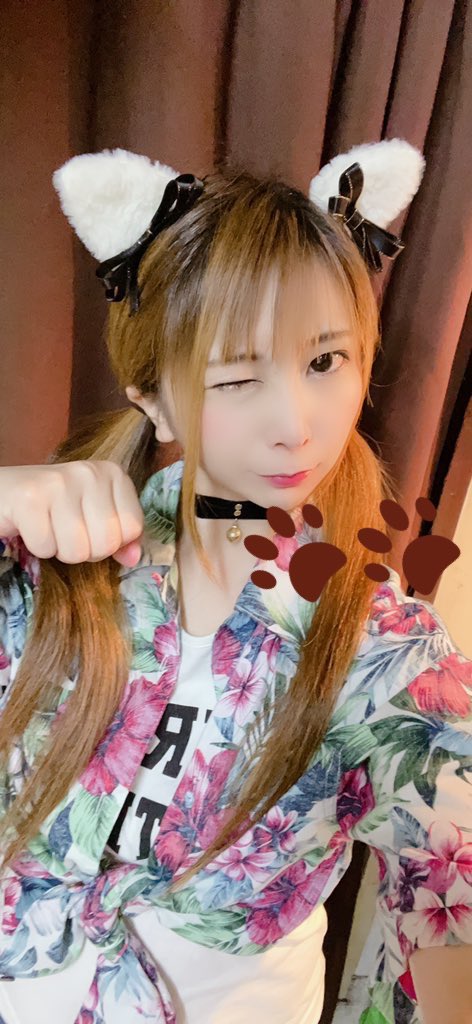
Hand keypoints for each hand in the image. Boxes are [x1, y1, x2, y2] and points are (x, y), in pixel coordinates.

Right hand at [0, 461, 144, 567]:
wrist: (4, 491)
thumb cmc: (54, 505)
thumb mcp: (93, 514)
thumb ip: (120, 535)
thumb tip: (133, 558)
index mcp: (112, 472)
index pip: (133, 528)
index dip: (111, 541)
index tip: (90, 527)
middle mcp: (89, 472)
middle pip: (107, 542)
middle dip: (85, 550)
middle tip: (66, 531)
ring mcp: (59, 482)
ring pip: (77, 550)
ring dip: (60, 551)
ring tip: (50, 528)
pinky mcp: (30, 498)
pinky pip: (46, 548)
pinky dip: (37, 547)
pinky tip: (32, 527)